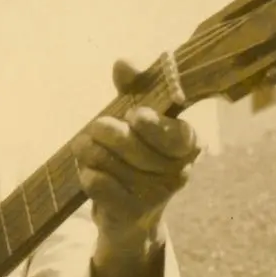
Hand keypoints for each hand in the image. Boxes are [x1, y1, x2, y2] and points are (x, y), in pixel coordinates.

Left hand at [73, 59, 200, 248]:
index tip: (134, 116)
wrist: (129, 213)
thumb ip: (133, 87)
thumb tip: (123, 63)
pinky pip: (97, 184)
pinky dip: (86, 173)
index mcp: (189, 143)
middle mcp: (180, 171)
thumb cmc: (134, 154)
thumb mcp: (135, 117)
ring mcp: (157, 197)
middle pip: (133, 146)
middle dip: (105, 131)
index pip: (175, 134)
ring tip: (87, 150)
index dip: (151, 125)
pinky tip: (89, 173)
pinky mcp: (131, 213)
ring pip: (109, 163)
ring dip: (89, 152)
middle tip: (96, 127)